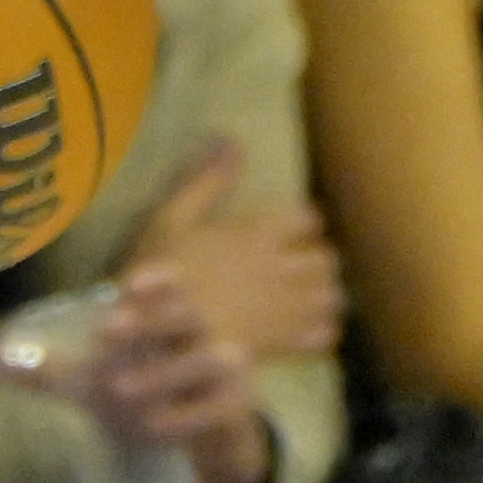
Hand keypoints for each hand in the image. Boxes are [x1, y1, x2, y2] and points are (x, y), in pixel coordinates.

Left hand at [74, 266, 275, 482]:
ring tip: (121, 388)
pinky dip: (185, 418)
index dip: (155, 279)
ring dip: (165, 373)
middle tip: (107, 330)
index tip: (126, 283)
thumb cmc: (138, 386)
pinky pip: (214, 409)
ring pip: (207, 361)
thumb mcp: (89, 380)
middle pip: (187, 315)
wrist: (194, 431)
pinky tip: (153, 427)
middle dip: (150, 320)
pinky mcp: (233, 407)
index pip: (170, 284)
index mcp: (168, 315)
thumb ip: (46, 370)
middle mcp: (202, 334)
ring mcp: (223, 369)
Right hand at [122, 140, 345, 365]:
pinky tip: (299, 328)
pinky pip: (325, 335)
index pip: (308, 218)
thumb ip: (207, 181)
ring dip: (322, 294)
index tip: (288, 231)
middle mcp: (280, 269)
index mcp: (256, 234)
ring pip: (332, 296)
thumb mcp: (171, 217)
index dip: (302, 223)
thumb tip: (231, 139)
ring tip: (303, 297)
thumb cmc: (156, 273)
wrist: (151, 333)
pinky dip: (319, 330)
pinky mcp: (282, 343)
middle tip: (296, 266)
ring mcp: (284, 309)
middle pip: (327, 259)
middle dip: (315, 261)